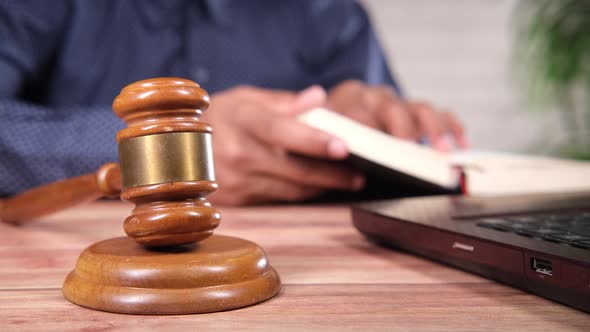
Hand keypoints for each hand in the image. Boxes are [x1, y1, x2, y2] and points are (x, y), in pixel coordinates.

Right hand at [202, 86, 363, 204]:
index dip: (314, 141)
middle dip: (332, 173)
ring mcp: (235, 180)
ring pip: (290, 188)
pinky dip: (302, 192)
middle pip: (293, 168)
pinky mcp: (237, 199)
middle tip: (361, 172)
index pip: (282, 132)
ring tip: (349, 180)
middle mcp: (236, 152)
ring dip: (322, 185)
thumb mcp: (248, 98)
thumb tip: (319, 99)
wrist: (179, 144)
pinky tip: (319, 185)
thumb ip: (285, 102)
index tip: (344, 147)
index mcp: (241, 119)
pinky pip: (279, 197)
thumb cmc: (222, 115)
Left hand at [326, 80, 468, 150]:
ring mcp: (397, 102)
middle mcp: (374, 96)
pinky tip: (463, 144)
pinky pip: (439, 114)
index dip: (365, 130)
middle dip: (402, 130)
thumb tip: (339, 156)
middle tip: (408, 150)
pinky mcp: (415, 111)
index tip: (374, 149)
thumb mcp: (319, 140)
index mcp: (346, 99)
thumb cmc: (326, 136)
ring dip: (432, 129)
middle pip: (392, 108)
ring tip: (442, 151)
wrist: (331, 119)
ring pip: (419, 109)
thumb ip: (325, 147)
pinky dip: (452, 127)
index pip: (357, 112)